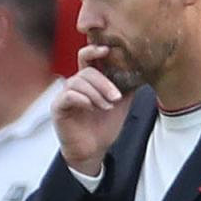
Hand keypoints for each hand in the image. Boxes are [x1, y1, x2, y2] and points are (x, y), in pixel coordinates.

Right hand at [52, 45, 133, 175]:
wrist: (93, 150)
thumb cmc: (103, 127)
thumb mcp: (121, 104)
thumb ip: (127, 87)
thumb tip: (142, 71)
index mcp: (89, 81)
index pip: (88, 58)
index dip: (95, 50)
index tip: (108, 50)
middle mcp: (75, 85)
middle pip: (87, 71)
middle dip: (104, 83)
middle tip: (116, 97)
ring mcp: (65, 95)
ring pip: (78, 82)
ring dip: (96, 94)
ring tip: (106, 107)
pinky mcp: (58, 107)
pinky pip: (68, 96)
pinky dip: (82, 99)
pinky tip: (91, 107)